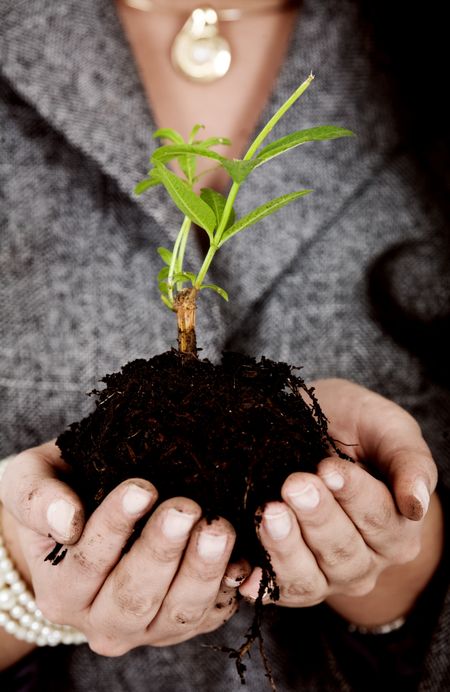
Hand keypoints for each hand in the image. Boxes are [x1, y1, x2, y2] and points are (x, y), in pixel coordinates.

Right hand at [1, 441, 245, 656]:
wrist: (85, 516)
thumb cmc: (60, 490)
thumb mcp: (31, 481)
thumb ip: (38, 499)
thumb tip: (67, 521)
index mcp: (61, 591)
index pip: (88, 562)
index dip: (115, 526)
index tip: (141, 488)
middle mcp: (102, 620)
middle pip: (135, 595)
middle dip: (162, 550)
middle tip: (186, 508)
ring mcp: (148, 627)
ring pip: (177, 610)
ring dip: (202, 570)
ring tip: (218, 527)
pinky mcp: (185, 622)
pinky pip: (211, 613)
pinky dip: (228, 587)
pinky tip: (241, 556)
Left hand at [239, 379, 442, 624]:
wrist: (317, 431)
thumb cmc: (357, 427)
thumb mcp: (388, 429)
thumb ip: (410, 462)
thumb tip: (416, 505)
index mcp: (397, 528)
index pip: (380, 519)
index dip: (354, 495)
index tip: (328, 468)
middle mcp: (366, 560)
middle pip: (343, 550)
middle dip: (317, 517)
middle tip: (294, 485)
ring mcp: (326, 575)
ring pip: (309, 577)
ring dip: (286, 548)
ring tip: (270, 513)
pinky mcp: (288, 579)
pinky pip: (275, 589)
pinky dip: (259, 582)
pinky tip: (243, 572)